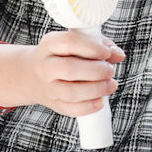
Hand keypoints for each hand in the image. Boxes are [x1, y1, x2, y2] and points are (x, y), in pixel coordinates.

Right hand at [0, 32, 124, 116]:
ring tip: (110, 85)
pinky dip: (89, 107)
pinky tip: (101, 101)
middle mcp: (45, 66)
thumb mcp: (76, 42)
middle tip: (110, 70)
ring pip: (71, 92)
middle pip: (69, 69)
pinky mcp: (53, 104)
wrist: (33, 74)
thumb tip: (118, 55)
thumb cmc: (62, 55)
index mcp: (49, 44)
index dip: (91, 48)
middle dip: (96, 70)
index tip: (106, 53)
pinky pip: (71, 109)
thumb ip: (99, 44)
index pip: (69, 42)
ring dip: (96, 89)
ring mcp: (47, 87)